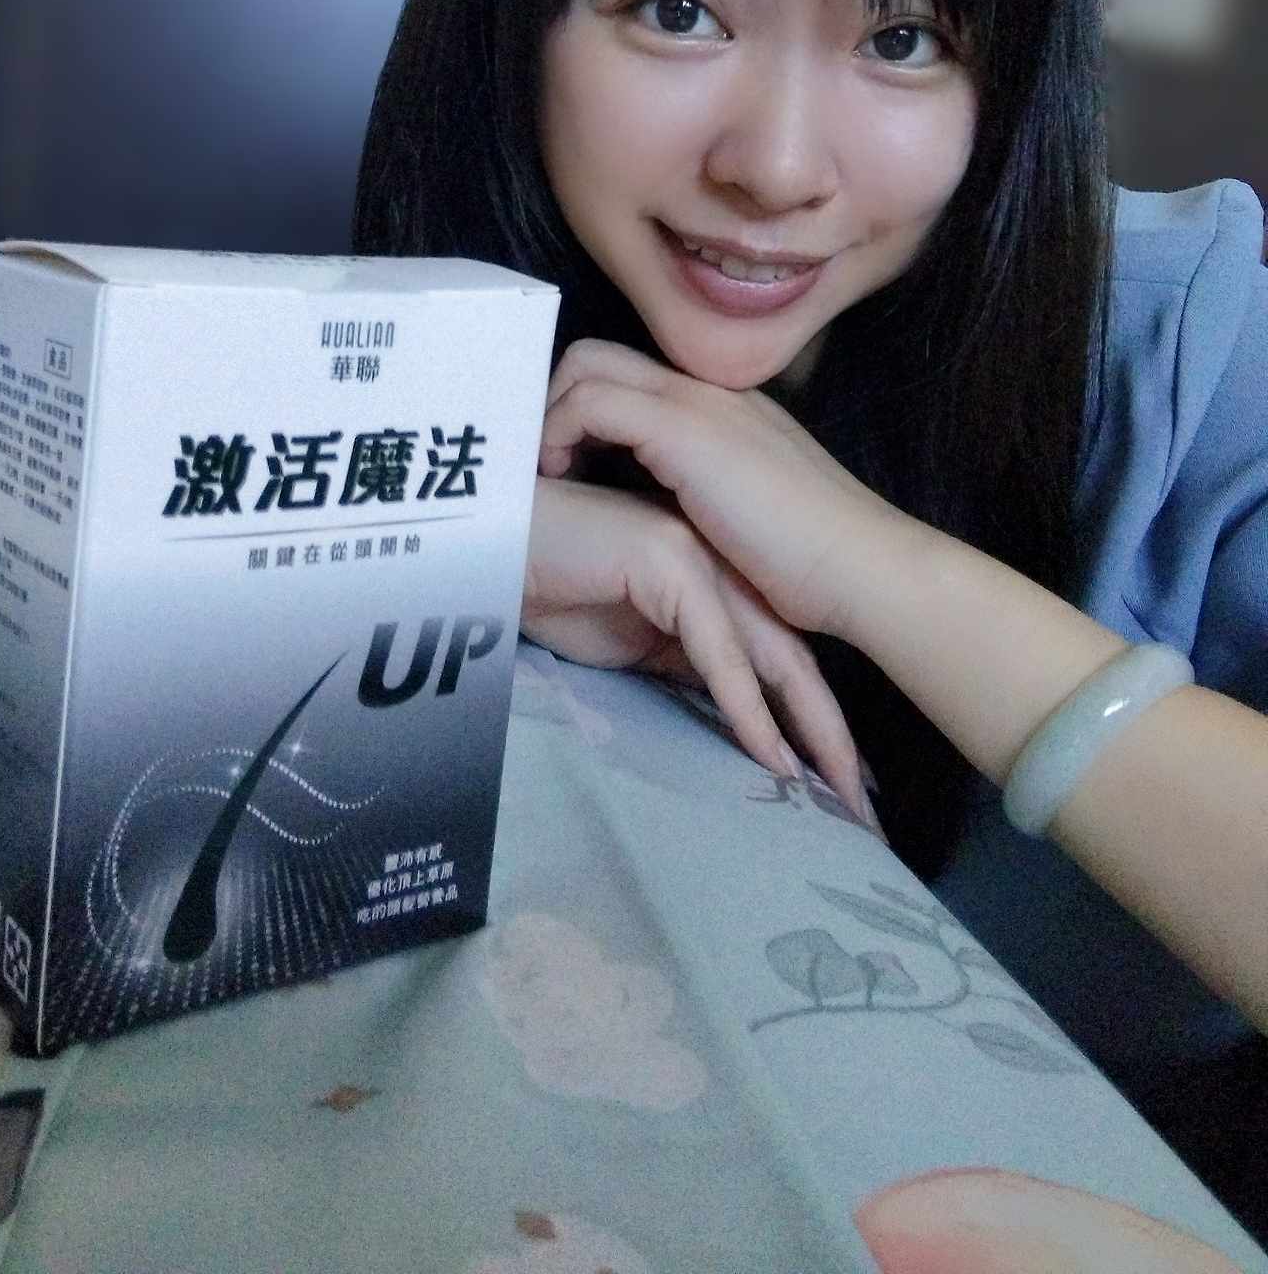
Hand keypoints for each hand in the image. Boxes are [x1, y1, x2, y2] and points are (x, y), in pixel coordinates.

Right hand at [523, 474, 876, 825]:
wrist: (486, 545)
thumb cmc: (545, 584)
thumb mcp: (627, 643)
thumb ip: (677, 664)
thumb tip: (726, 713)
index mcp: (709, 579)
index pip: (775, 654)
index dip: (807, 716)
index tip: (835, 779)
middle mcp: (714, 564)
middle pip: (789, 655)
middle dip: (828, 731)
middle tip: (863, 804)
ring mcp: (696, 558)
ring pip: (769, 655)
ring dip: (806, 729)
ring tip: (834, 792)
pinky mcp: (668, 564)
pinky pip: (718, 650)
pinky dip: (747, 708)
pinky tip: (771, 758)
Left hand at [538, 339, 906, 650]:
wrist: (861, 566)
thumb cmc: (812, 563)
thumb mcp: (745, 515)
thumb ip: (705, 497)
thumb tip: (661, 518)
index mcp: (722, 406)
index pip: (630, 374)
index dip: (583, 408)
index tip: (562, 463)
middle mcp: (706, 389)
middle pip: (598, 355)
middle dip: (554, 402)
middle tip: (543, 465)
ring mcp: (695, 401)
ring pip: (586, 366)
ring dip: (548, 417)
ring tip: (543, 475)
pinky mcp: (682, 427)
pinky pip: (589, 402)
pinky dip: (557, 434)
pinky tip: (559, 481)